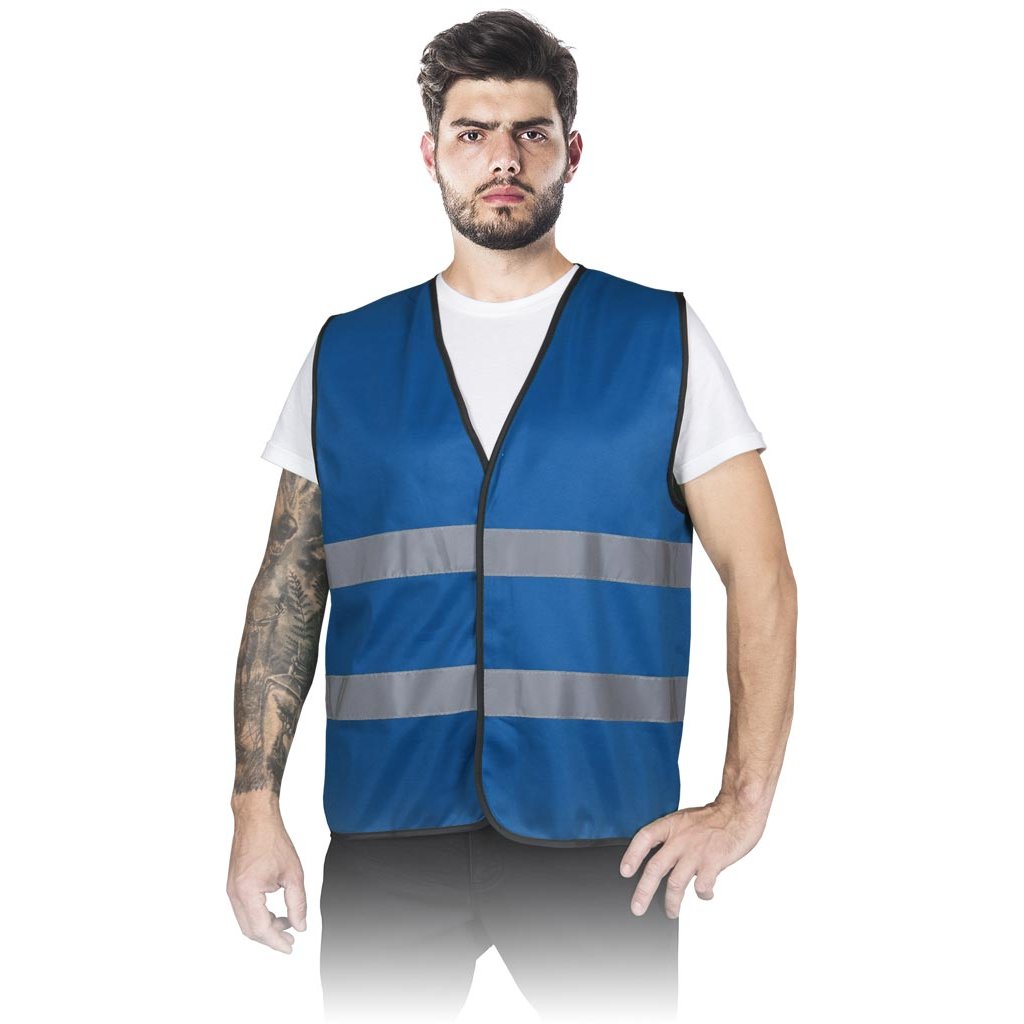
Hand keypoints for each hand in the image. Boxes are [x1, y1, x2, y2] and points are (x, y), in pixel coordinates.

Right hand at [226, 815, 306, 952]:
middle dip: (271, 938)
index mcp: (247, 892)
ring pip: (246, 921)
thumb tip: (300, 926)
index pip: (261, 929)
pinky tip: (275, 913)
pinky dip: (259, 916)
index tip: (290, 947)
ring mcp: (231, 890)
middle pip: (250, 930)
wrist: (256, 819)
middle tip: (290, 940)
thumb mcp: (293, 874)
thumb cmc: (273, 840)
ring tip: (286, 925)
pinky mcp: (233, 885)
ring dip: (265, 927)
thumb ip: (298, 904)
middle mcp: (234, 894)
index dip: (276, 942)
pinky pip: (244, 910)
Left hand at [619, 798, 767, 917]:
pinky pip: (702, 886)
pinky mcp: (713, 862)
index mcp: (671, 825)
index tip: (625, 872)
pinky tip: (705, 895)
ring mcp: (696, 851)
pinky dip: (702, 895)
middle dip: (644, 891)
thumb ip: (672, 837)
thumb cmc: (714, 818)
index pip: (644, 838)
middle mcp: (681, 839)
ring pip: (676, 883)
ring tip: (671, 911)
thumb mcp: (685, 820)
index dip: (632, 855)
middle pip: (655, 868)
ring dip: (672, 902)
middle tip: (637, 907)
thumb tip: (660, 859)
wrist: (740, 810)